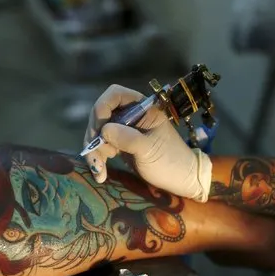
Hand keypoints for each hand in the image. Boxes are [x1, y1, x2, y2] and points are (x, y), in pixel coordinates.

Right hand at [83, 84, 212, 201]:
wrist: (181, 180)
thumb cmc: (171, 162)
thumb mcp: (150, 150)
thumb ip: (128, 138)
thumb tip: (104, 129)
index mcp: (142, 108)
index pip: (114, 95)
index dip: (102, 109)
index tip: (101, 132)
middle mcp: (131, 115)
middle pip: (100, 115)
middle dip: (94, 136)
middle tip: (99, 158)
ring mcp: (124, 130)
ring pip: (98, 132)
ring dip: (93, 151)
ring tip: (100, 171)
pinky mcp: (120, 145)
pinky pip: (101, 146)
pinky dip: (97, 159)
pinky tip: (100, 174)